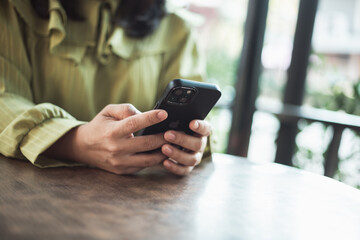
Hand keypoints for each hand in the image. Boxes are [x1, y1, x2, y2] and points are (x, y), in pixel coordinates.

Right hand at [46, 104, 168, 173]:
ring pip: (149, 159)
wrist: (83, 147)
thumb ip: (126, 110)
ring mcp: (120, 162)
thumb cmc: (100, 126)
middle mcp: (116, 148)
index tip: (164, 114)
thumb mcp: (108, 111)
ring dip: (165, 151)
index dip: (150, 118)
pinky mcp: (123, 171)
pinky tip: (164, 152)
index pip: (134, 123)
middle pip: (147, 144)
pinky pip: (144, 166)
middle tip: (178, 131)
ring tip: (175, 143)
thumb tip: (146, 114)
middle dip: (165, 137)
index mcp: (112, 131)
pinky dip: (155, 160)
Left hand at [161, 120, 210, 175]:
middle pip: (197, 144)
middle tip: (167, 134)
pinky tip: (165, 162)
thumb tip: (166, 114)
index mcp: (201, 132)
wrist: (166, 142)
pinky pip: (183, 170)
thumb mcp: (175, 123)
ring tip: (164, 148)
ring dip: (177, 154)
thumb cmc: (172, 128)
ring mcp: (195, 157)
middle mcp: (200, 145)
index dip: (200, 126)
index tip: (191, 123)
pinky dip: (174, 167)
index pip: (205, 128)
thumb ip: (176, 120)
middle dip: (182, 139)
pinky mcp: (187, 168)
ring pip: (192, 159)